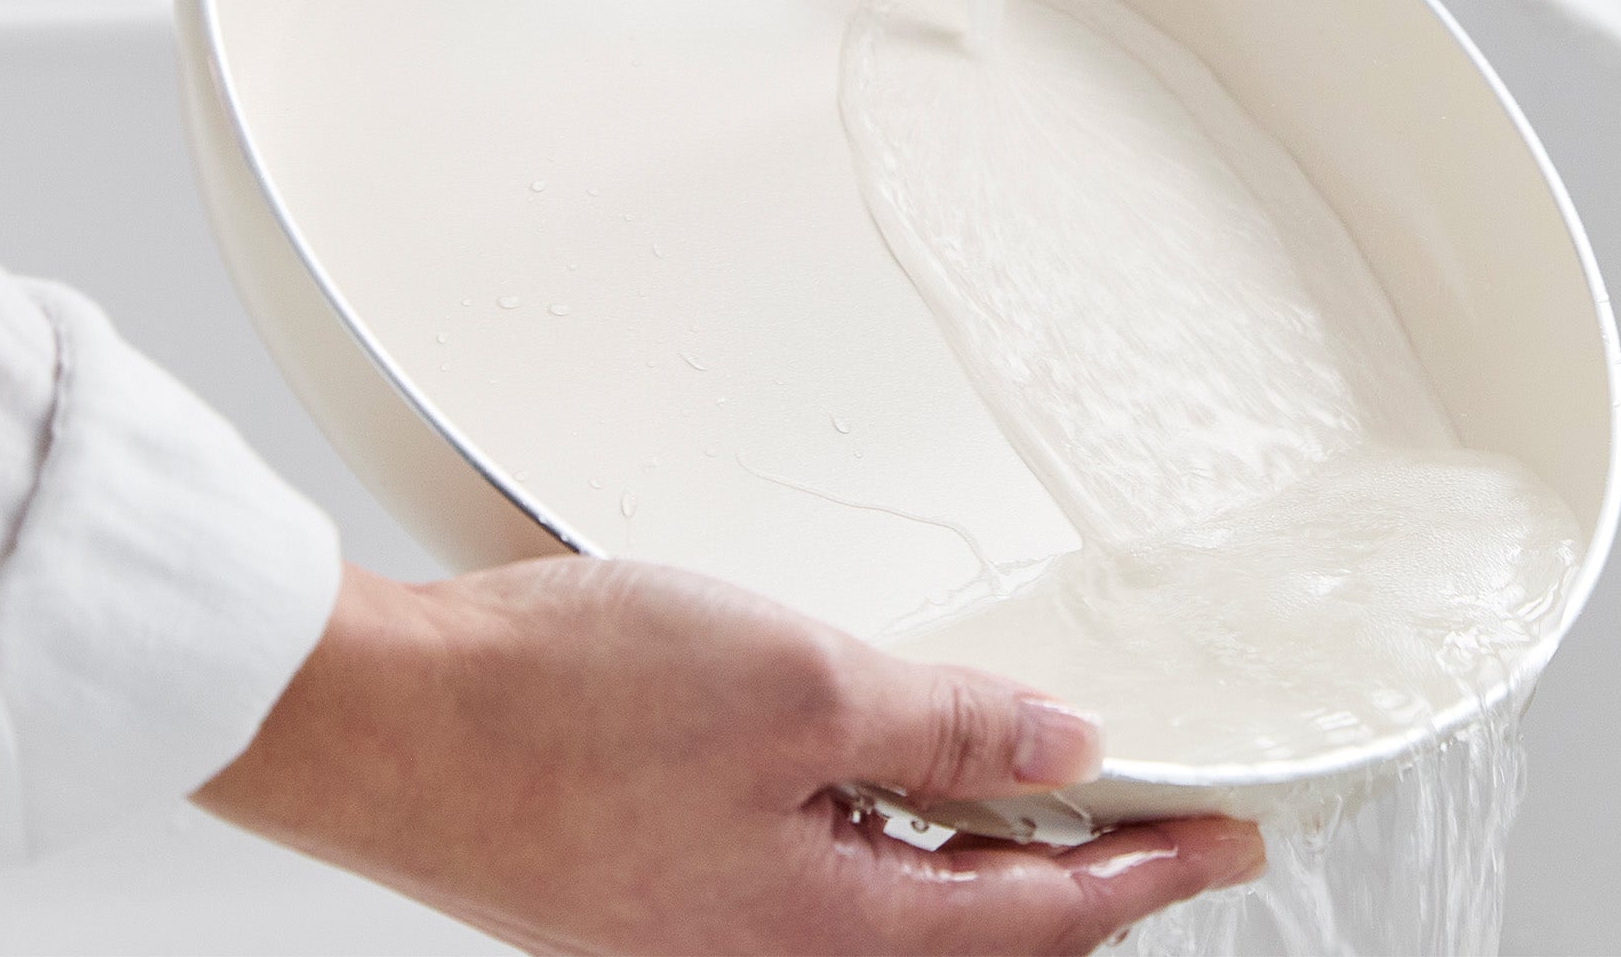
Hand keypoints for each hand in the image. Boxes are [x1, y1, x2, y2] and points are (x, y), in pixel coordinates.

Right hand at [198, 560, 1262, 956]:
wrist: (388, 719)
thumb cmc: (562, 706)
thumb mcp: (799, 688)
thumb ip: (946, 729)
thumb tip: (1067, 751)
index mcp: (826, 929)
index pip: (1041, 923)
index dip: (1152, 874)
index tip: (1233, 839)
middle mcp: (771, 945)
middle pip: (969, 925)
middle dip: (1075, 874)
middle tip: (1157, 813)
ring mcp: (710, 914)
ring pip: (890, 892)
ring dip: (974, 840)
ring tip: (1039, 779)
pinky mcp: (658, 870)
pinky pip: (814, 861)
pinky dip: (880, 815)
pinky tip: (880, 760)